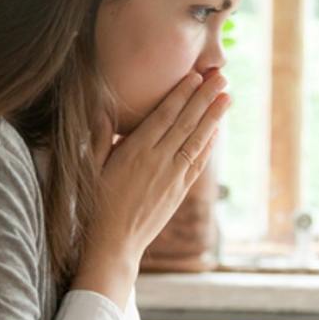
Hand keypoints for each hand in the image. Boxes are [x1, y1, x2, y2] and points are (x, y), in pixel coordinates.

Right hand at [72, 70, 229, 306]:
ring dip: (214, 118)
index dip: (182, 94)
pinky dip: (208, 145)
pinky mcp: (179, 192)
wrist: (113, 244)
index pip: (165, 115)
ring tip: (227, 97)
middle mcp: (158, 161)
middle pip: (187, 123)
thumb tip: (102, 108)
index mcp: (135, 151)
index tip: (196, 75)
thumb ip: (99, 137)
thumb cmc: (96, 204)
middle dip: (206, 98)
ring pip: (197, 141)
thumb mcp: (91, 169)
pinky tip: (216, 131)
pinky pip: (198, 163)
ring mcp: (172, 177)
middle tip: (222, 77)